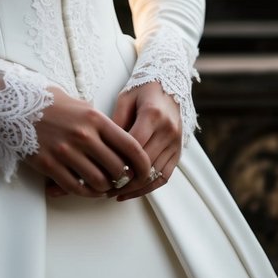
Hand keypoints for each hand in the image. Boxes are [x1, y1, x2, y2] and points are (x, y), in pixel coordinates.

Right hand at [25, 86, 151, 198]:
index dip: (143, 164)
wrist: (14, 104)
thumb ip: (100, 123)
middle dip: (124, 179)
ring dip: (106, 188)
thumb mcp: (80, 104)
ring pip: (99, 182)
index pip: (131, 146)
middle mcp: (83, 136)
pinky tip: (86, 188)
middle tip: (122, 180)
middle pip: (118, 169)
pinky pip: (77, 188)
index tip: (145, 171)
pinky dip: (86, 192)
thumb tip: (120, 142)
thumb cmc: (50, 103)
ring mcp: (66, 152)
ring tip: (104, 185)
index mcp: (94, 118)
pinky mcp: (50, 165)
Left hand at [109, 81, 181, 200]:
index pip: (134, 145)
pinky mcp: (178, 151)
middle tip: (102, 186)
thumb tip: (102, 147)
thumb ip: (115, 121)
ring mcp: (175, 142)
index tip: (99, 168)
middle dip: (123, 178)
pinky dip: (148, 188)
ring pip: (155, 174)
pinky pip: (165, 176)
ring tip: (114, 192)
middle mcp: (168, 130)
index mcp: (153, 114)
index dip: (117, 159)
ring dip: (134, 187)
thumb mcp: (125, 98)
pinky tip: (131, 192)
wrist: (168, 84)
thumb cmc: (142, 90)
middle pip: (145, 163)